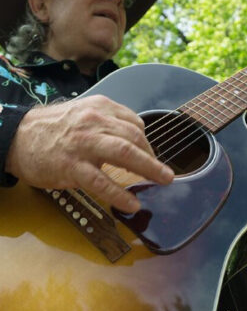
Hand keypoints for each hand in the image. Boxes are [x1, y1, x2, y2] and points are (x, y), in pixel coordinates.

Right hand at [5, 95, 173, 212]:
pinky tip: (131, 203)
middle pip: (135, 137)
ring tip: (163, 180)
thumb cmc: (55, 127)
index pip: (134, 123)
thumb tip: (135, 137)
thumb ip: (109, 121)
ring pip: (124, 153)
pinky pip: (101, 181)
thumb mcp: (84, 113)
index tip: (150, 156)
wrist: (18, 136)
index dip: (147, 142)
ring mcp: (84, 143)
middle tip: (164, 173)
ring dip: (149, 169)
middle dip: (153, 156)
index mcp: (100, 107)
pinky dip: (119, 193)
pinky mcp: (72, 166)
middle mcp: (95, 121)